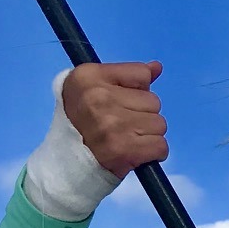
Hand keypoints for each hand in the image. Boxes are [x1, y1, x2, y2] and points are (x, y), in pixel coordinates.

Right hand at [63, 61, 167, 178]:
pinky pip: (161, 146)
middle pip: (153, 101)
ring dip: (149, 134)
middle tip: (122, 125)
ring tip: (128, 139)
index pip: (141, 74)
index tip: (120, 101)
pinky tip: (136, 151)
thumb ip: (128, 75)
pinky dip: (154, 152)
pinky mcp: (123, 150)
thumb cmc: (84, 121)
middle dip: (144, 114)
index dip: (137, 90)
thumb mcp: (95, 87)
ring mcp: (112, 125)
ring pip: (159, 124)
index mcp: (89, 76)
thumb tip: (156, 67)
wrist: (68, 160)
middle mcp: (99, 98)